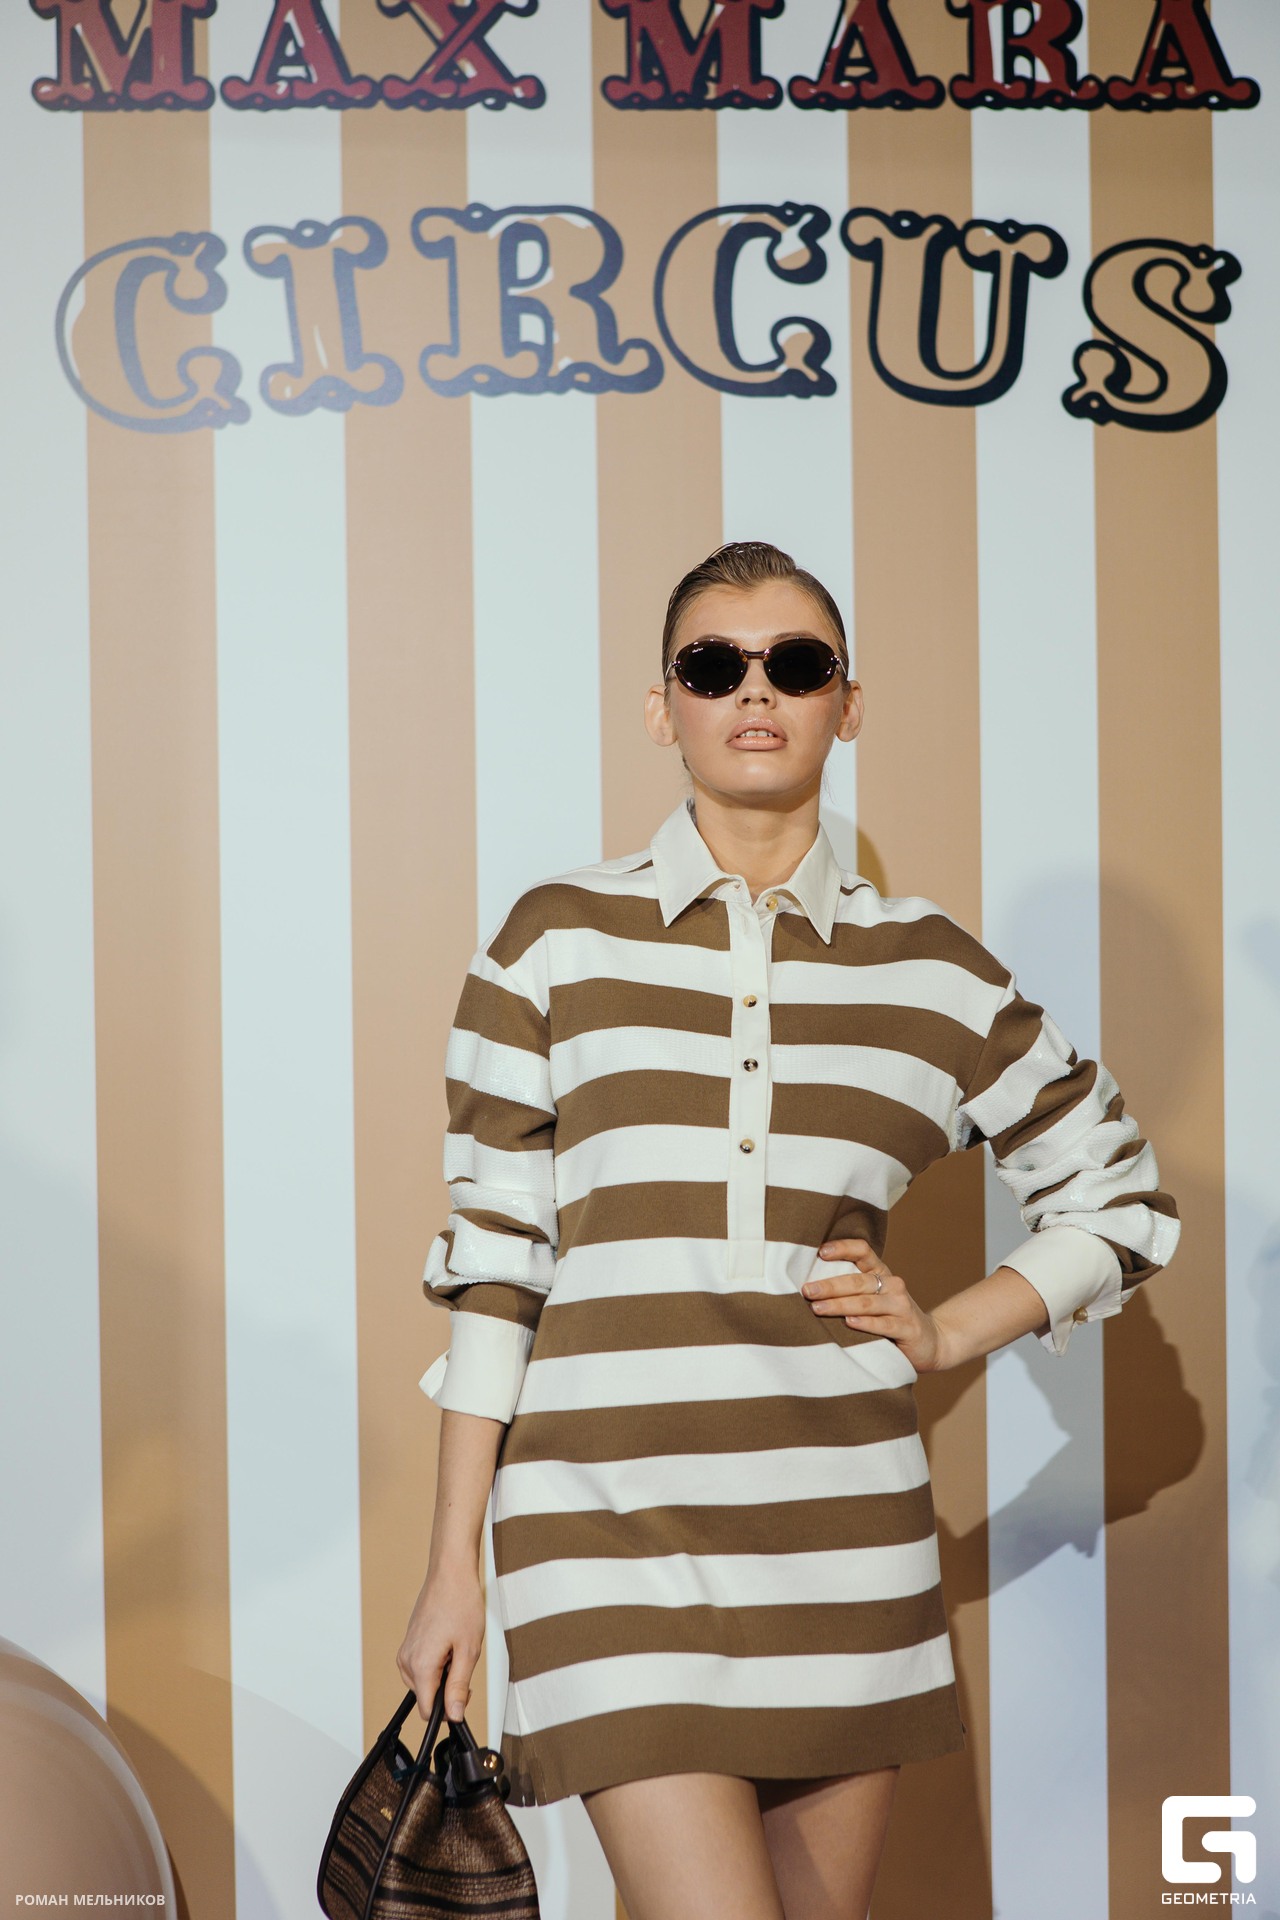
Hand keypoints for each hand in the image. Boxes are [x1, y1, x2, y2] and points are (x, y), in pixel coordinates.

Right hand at [396, 1555, 486, 1722]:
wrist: (450, 1572)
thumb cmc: (460, 1603)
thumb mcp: (468, 1650)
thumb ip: (459, 1687)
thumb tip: (454, 1715)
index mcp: (420, 1665)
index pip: (427, 1710)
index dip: (448, 1711)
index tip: (463, 1697)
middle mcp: (407, 1660)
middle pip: (426, 1696)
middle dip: (447, 1690)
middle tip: (465, 1664)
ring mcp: (406, 1650)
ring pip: (424, 1682)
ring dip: (442, 1675)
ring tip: (457, 1648)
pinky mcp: (409, 1642)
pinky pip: (421, 1666)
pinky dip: (436, 1662)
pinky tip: (449, 1642)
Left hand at [802, 1236, 946, 1374]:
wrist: (930, 1342)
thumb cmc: (890, 1319)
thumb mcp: (874, 1300)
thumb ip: (851, 1291)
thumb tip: (809, 1287)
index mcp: (881, 1273)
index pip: (863, 1251)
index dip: (843, 1248)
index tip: (820, 1252)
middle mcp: (893, 1285)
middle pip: (858, 1281)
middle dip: (829, 1285)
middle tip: (806, 1291)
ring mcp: (902, 1306)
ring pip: (867, 1302)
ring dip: (840, 1305)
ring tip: (817, 1308)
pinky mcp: (908, 1328)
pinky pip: (884, 1324)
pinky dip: (866, 1324)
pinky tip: (849, 1323)